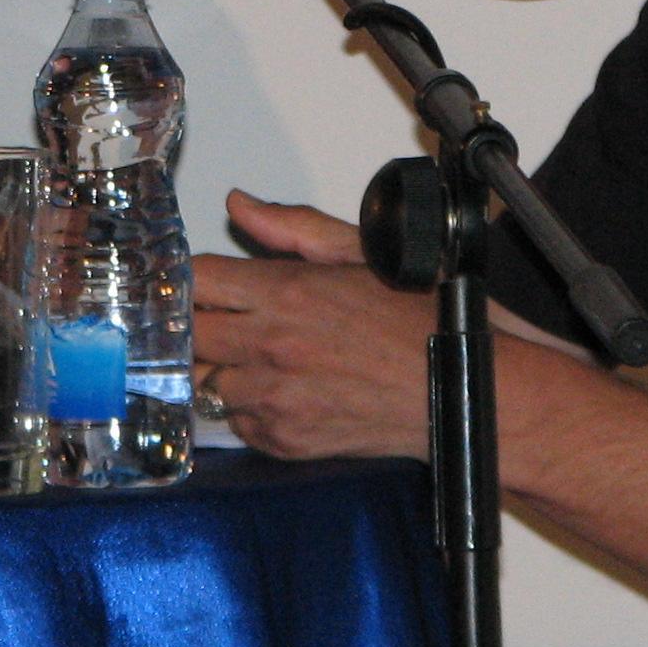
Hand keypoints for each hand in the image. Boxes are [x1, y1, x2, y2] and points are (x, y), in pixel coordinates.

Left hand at [192, 189, 434, 460]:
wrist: (462, 391)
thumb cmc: (419, 320)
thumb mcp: (359, 253)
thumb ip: (291, 227)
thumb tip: (241, 205)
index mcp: (287, 294)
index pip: (197, 279)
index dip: (184, 277)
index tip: (184, 280)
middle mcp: (272, 348)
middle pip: (185, 334)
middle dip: (187, 324)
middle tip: (204, 318)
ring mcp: (274, 399)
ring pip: (200, 383)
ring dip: (213, 368)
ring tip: (242, 356)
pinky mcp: (284, 441)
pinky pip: (233, 423)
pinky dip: (241, 407)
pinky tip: (271, 389)